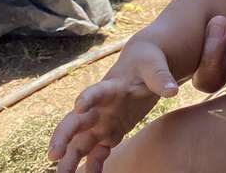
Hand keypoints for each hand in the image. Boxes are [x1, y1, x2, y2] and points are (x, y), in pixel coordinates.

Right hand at [47, 40, 178, 172]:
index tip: (79, 107)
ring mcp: (102, 122)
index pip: (95, 92)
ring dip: (71, 159)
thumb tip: (173, 91)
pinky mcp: (110, 133)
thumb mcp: (155, 66)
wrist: (142, 65)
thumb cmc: (147, 63)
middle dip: (62, 137)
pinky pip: (97, 153)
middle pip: (75, 122)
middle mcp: (99, 107)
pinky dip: (92, 166)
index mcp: (110, 87)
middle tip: (53, 155)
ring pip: (80, 143)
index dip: (87, 99)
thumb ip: (161, 78)